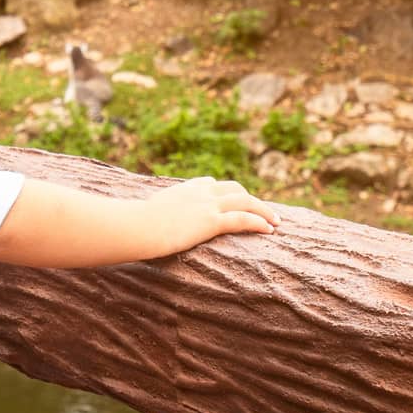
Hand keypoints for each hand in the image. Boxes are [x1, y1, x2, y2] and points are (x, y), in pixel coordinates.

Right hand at [141, 176, 280, 255]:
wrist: (137, 226)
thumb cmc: (136, 224)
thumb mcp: (146, 211)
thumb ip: (154, 213)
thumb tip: (144, 224)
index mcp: (184, 188)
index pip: (210, 183)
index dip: (225, 192)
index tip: (235, 199)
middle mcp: (199, 192)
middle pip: (234, 189)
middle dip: (251, 199)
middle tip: (263, 212)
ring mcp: (207, 205)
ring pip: (245, 201)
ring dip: (264, 210)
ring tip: (277, 222)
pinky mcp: (211, 221)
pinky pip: (242, 218)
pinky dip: (259, 221)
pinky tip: (269, 229)